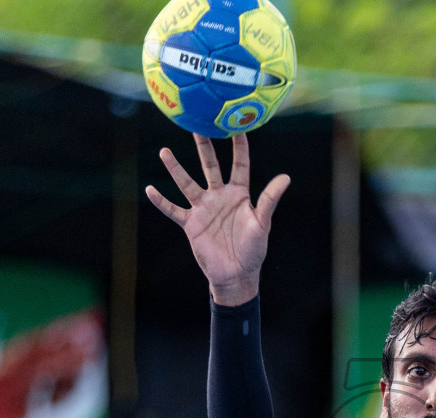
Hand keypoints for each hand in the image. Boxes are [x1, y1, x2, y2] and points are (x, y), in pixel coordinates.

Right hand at [146, 133, 290, 305]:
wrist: (236, 274)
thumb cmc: (253, 250)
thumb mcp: (262, 223)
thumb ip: (269, 200)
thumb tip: (286, 177)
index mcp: (239, 194)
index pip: (239, 164)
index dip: (239, 146)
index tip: (237, 125)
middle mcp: (219, 196)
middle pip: (210, 166)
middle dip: (204, 147)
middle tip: (196, 125)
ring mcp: (203, 209)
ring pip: (187, 184)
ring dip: (176, 169)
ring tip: (165, 152)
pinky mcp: (191, 224)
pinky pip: (174, 210)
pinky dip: (162, 201)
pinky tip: (150, 190)